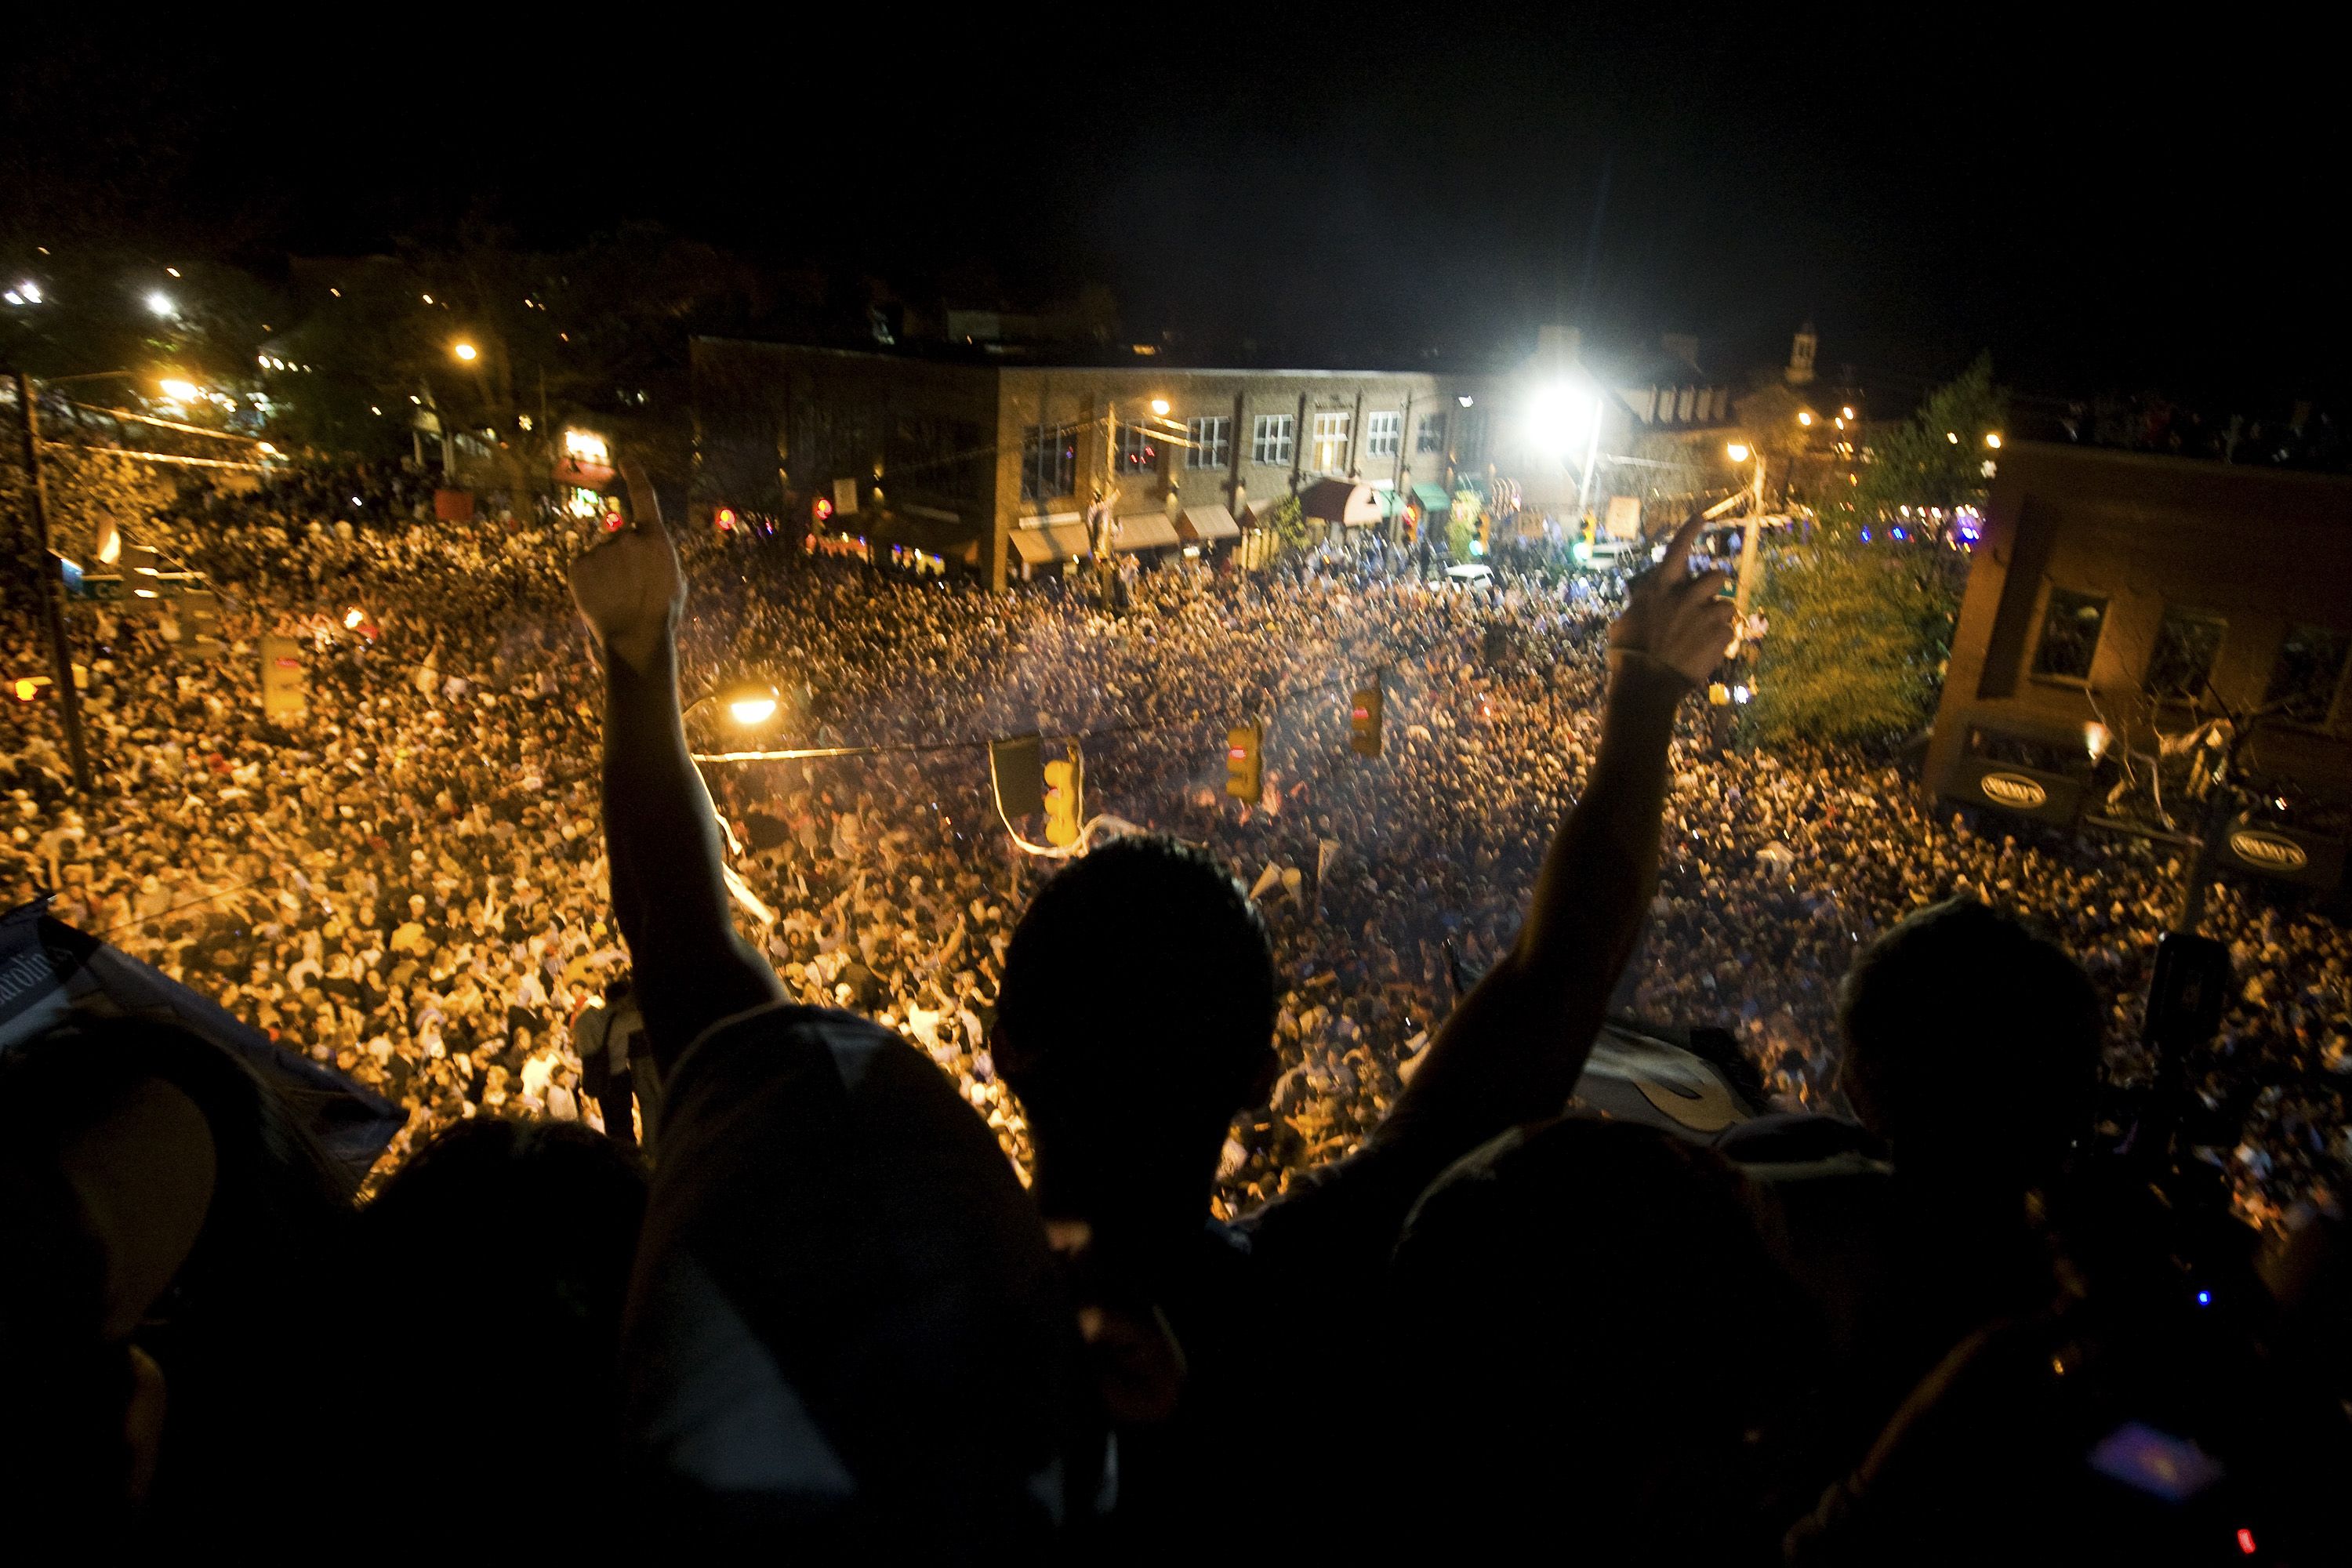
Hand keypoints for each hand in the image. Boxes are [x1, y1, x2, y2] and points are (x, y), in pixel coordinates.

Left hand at [568, 459, 682, 673]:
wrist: (635, 638)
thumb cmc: (661, 614)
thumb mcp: (675, 579)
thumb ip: (660, 555)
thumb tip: (648, 546)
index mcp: (655, 538)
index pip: (644, 497)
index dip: (636, 475)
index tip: (625, 460)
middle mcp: (626, 537)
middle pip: (623, 539)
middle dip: (626, 558)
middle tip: (632, 589)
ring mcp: (600, 549)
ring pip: (603, 555)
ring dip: (608, 571)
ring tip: (617, 598)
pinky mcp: (578, 564)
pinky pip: (584, 567)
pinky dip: (589, 580)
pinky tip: (600, 598)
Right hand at [1607, 513, 1737, 686]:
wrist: (1646, 685)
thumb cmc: (1627, 655)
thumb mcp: (1624, 622)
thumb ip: (1641, 605)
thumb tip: (1644, 600)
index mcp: (1660, 589)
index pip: (1677, 549)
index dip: (1690, 530)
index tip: (1702, 516)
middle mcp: (1686, 596)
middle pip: (1719, 574)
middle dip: (1716, 586)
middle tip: (1707, 601)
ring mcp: (1705, 616)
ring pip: (1728, 605)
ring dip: (1719, 616)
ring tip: (1704, 634)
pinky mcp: (1720, 636)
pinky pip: (1730, 632)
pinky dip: (1721, 640)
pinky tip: (1705, 652)